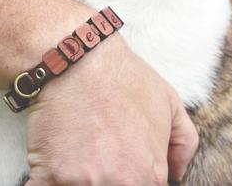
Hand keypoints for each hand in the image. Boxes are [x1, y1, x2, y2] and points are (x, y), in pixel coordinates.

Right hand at [25, 36, 197, 184]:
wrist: (77, 58)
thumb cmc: (121, 76)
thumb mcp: (169, 102)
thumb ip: (183, 143)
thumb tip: (176, 173)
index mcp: (149, 175)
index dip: (126, 179)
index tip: (115, 167)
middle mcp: (119, 184)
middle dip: (101, 180)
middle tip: (93, 161)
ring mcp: (83, 182)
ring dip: (75, 181)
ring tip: (74, 161)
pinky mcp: (50, 175)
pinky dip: (47, 182)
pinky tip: (49, 171)